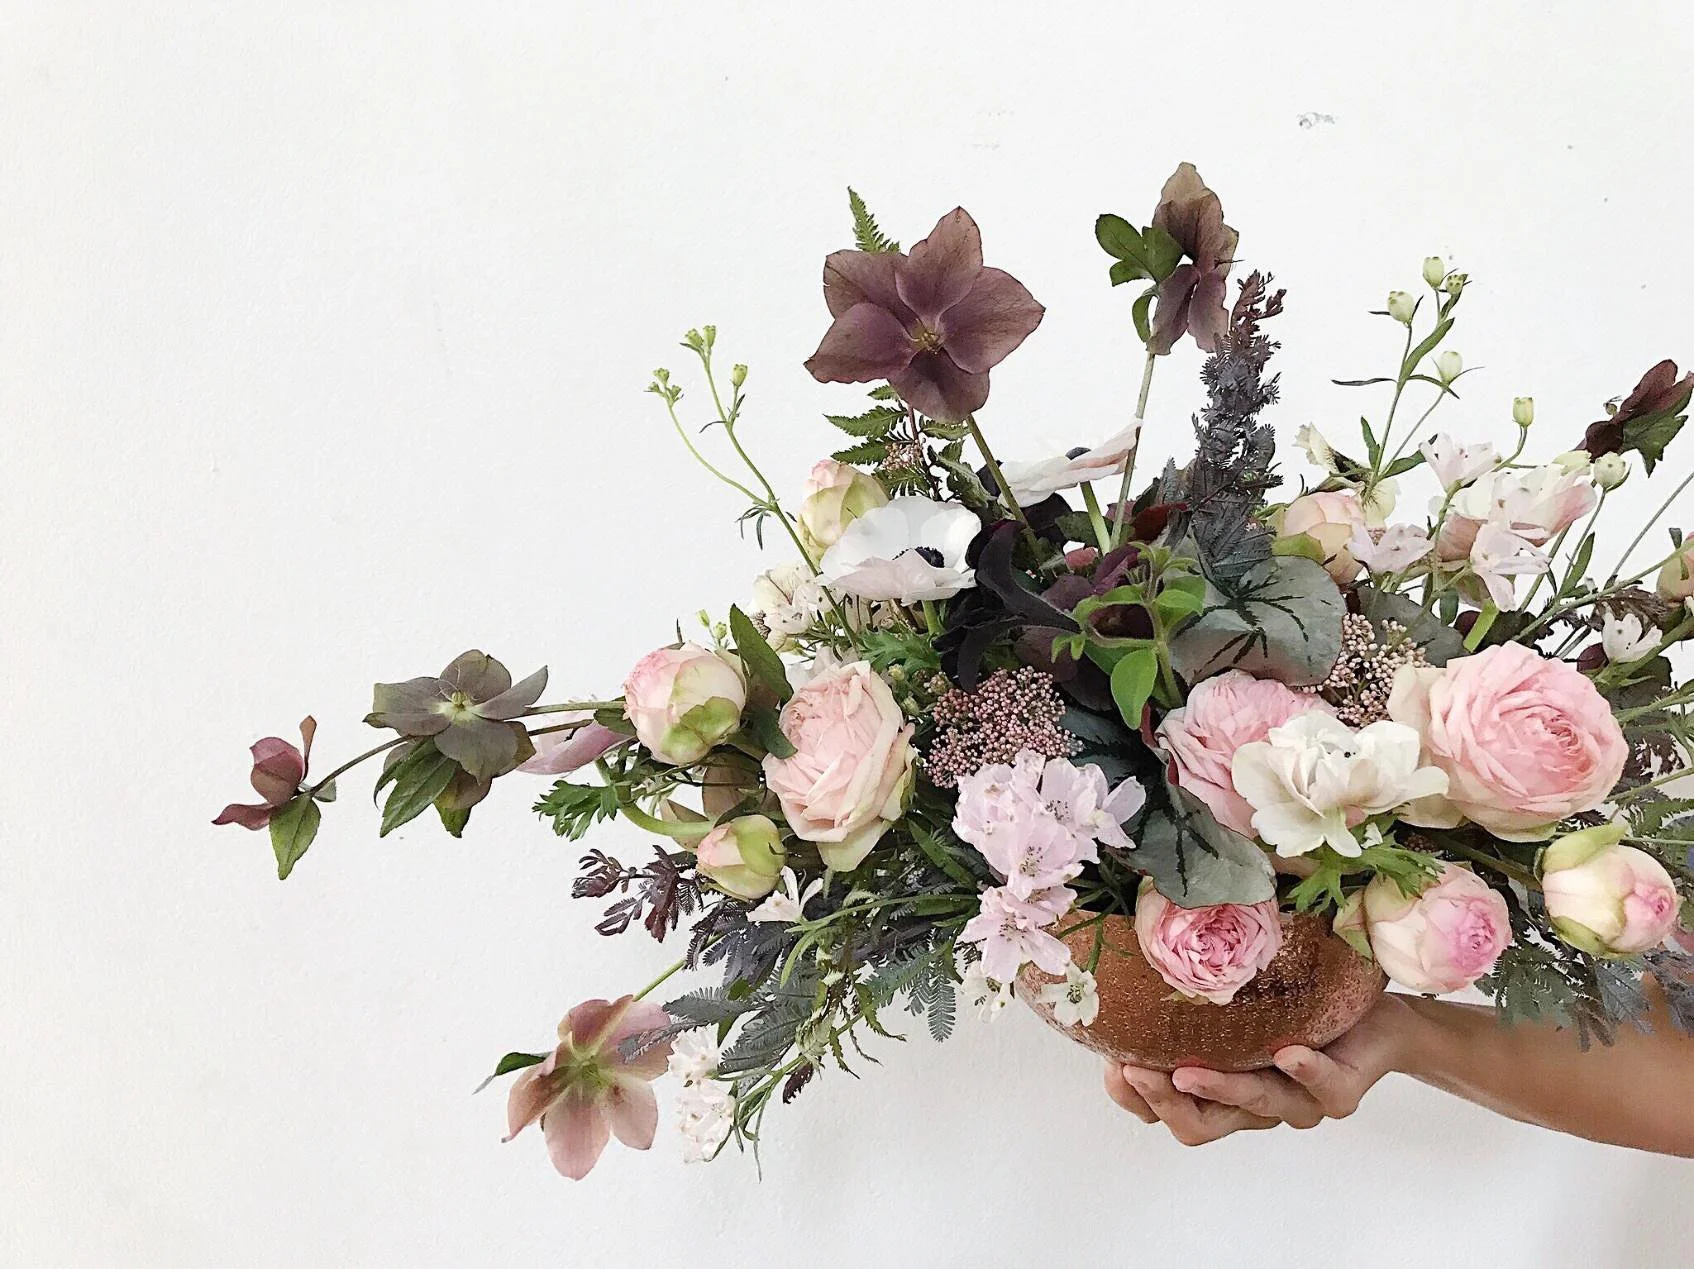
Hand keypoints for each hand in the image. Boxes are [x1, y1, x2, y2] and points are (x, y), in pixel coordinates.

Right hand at [1102, 993, 1411, 1145]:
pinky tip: (1287, 1053)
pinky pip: (1322, 1087)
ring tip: (1188, 1072)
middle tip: (1134, 1071)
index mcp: (1221, 1091)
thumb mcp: (1233, 1006)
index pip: (1165, 1111)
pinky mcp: (1339, 1092)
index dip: (1134, 1098)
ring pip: (1254, 1106)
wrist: (1378, 1022)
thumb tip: (1128, 964)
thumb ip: (1192, 1006)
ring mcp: (1297, 1103)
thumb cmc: (1299, 1008)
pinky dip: (1304, 1071)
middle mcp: (1254, 1107)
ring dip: (1218, 1088)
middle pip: (1197, 1126)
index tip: (1112, 1064)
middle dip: (1162, 1102)